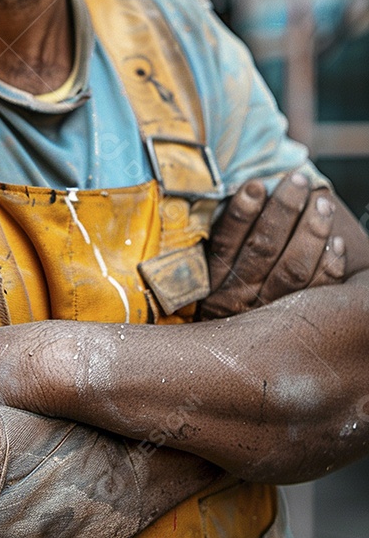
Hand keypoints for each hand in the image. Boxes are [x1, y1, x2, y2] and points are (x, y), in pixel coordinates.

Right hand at [199, 171, 345, 319]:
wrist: (224, 358)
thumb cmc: (214, 302)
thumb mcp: (200, 277)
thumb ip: (214, 243)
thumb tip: (238, 194)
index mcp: (211, 281)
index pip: (225, 241)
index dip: (241, 212)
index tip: (256, 184)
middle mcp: (237, 297)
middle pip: (263, 248)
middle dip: (283, 210)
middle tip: (297, 180)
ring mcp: (267, 311)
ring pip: (292, 268)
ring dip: (310, 232)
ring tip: (321, 203)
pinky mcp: (294, 322)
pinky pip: (316, 292)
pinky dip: (329, 266)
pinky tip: (337, 242)